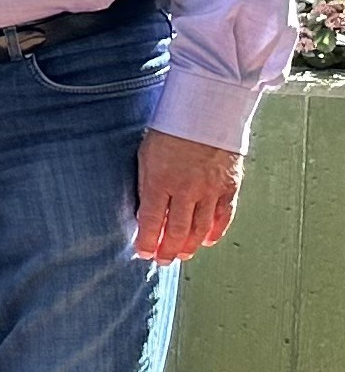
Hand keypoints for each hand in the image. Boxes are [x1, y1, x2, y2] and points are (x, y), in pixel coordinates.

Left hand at [134, 130, 241, 263]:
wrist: (206, 110)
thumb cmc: (170, 129)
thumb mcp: (146, 155)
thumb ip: (147, 185)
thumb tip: (145, 212)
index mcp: (159, 181)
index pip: (150, 221)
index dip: (146, 242)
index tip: (142, 254)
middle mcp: (186, 189)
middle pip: (176, 230)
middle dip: (167, 249)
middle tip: (163, 261)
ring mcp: (210, 189)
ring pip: (200, 228)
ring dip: (190, 245)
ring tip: (182, 255)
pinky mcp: (229, 186)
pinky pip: (223, 216)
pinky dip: (215, 231)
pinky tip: (207, 241)